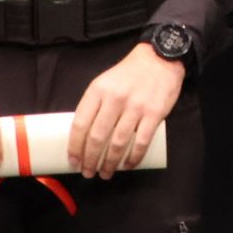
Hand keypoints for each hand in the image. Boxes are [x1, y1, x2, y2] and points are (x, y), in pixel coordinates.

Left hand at [68, 42, 184, 178]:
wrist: (159, 58)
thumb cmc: (128, 74)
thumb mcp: (105, 82)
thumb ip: (95, 104)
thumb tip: (84, 136)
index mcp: (98, 90)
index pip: (80, 124)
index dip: (75, 147)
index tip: (73, 161)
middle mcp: (115, 98)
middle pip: (97, 137)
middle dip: (90, 160)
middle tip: (89, 172)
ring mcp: (136, 106)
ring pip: (118, 143)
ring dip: (110, 163)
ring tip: (106, 173)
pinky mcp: (155, 113)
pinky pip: (141, 142)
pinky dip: (133, 158)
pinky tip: (128, 165)